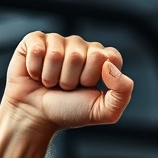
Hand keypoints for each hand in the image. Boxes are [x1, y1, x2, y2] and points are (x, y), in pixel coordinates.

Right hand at [3, 32, 132, 131]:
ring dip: (51, 77)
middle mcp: (82, 46)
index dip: (94, 76)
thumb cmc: (70, 111)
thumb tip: (110, 66)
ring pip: (57, 54)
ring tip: (50, 83)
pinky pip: (38, 49)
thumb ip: (122, 92)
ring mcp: (59, 41)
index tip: (86, 87)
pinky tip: (36, 74)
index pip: (109, 56)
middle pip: (80, 55)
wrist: (35, 116)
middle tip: (65, 87)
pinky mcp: (35, 40)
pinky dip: (35, 69)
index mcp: (102, 59)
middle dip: (71, 79)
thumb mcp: (104, 111)